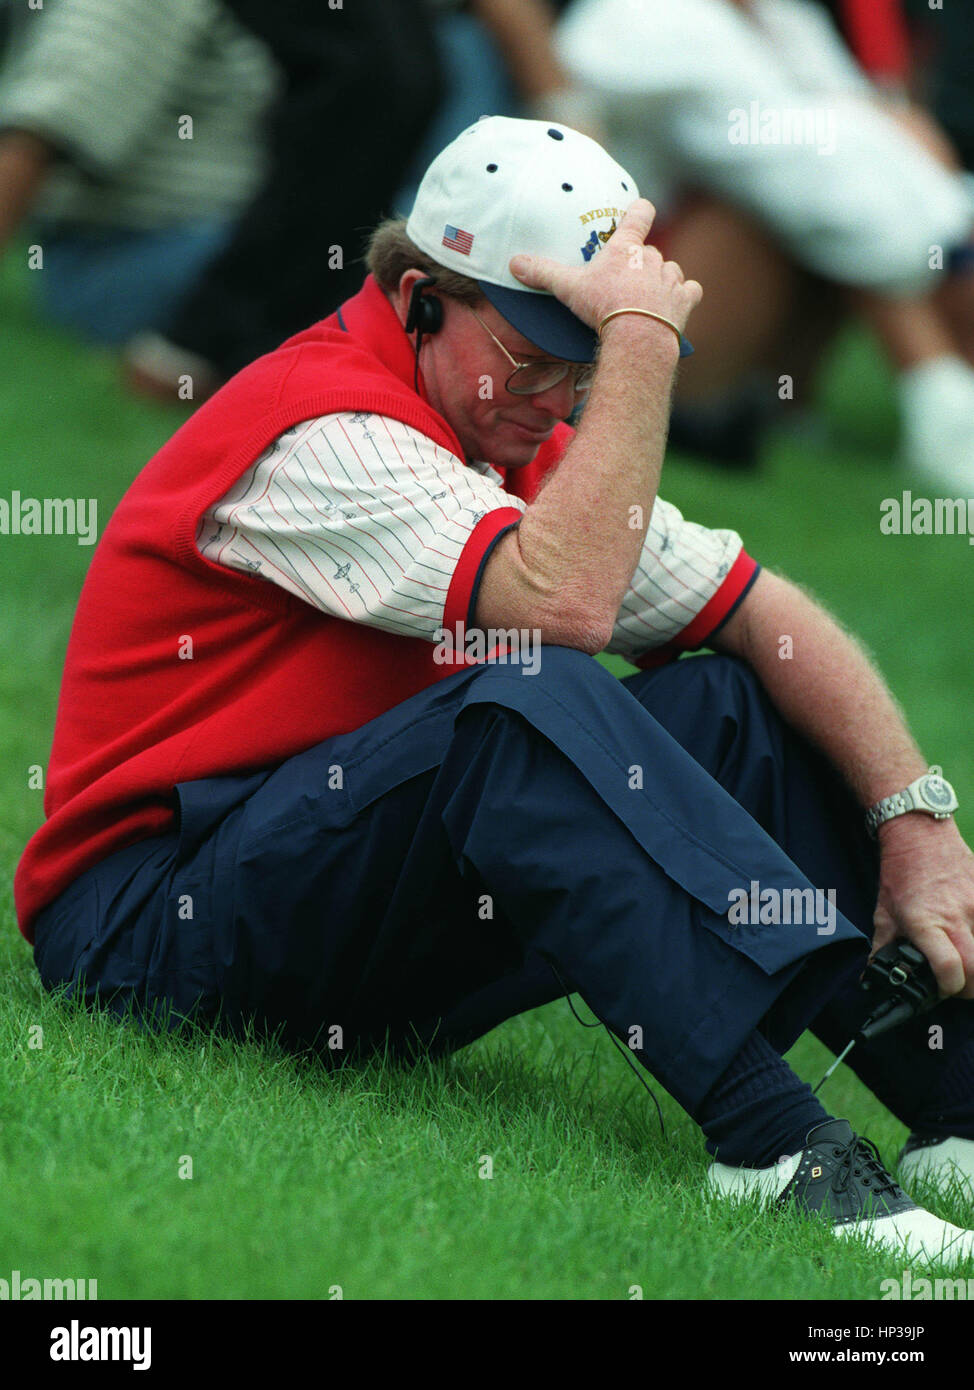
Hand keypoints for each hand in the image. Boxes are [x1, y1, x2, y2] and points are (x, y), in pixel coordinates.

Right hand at [508, 198, 701, 337]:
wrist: (637, 335)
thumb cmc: (603, 306)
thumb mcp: (568, 289)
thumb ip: (543, 273)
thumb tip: (513, 263)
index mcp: (627, 248)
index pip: (640, 213)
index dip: (640, 211)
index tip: (639, 210)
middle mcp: (652, 257)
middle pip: (650, 251)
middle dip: (640, 264)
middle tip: (625, 283)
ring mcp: (671, 278)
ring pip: (671, 270)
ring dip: (662, 279)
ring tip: (647, 297)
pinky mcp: (684, 300)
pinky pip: (690, 290)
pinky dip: (684, 296)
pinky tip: (674, 306)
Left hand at [872, 819, 973, 998]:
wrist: (920, 835)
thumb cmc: (901, 873)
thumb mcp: (884, 912)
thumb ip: (882, 947)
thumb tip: (874, 975)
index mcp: (925, 923)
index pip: (949, 969)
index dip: (948, 988)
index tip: (942, 987)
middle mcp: (955, 916)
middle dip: (970, 986)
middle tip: (959, 984)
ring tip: (967, 965)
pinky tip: (972, 940)